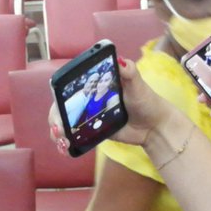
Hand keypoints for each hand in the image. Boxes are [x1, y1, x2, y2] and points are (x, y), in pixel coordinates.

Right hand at [47, 58, 178, 153]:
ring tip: (61, 140)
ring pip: (65, 122)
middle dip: (55, 117)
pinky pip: (76, 137)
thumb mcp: (138, 85)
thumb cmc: (147, 101)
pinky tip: (66, 149)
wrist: (155, 126)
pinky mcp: (94, 132)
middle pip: (62, 106)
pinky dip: (67, 143)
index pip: (70, 86)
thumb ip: (130, 72)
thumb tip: (122, 61)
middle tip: (59, 128)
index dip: (59, 94)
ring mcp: (89, 117)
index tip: (58, 103)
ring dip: (57, 131)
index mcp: (95, 84)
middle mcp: (89, 99)